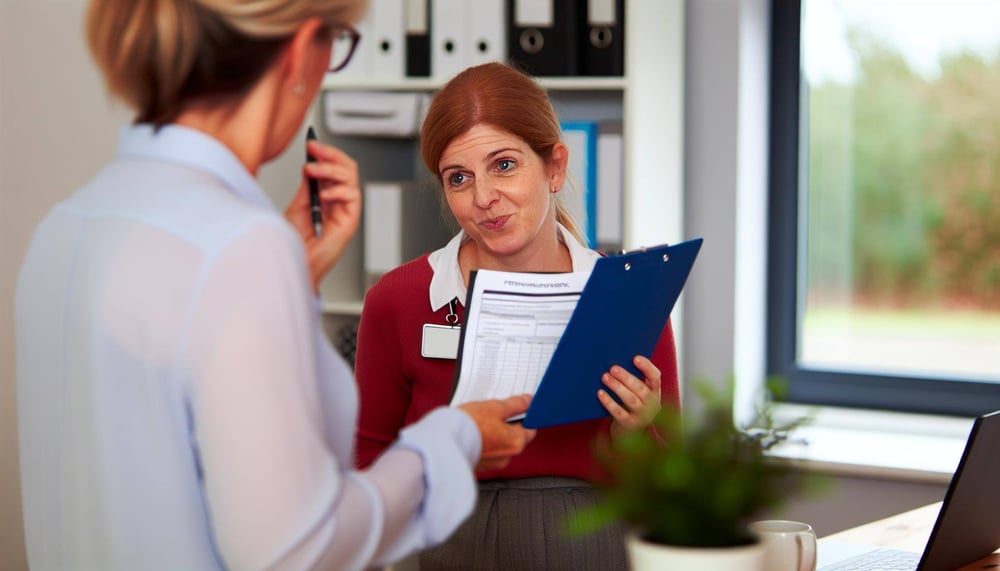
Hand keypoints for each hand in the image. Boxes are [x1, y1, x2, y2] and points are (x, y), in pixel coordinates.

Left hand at [284, 138, 360, 291]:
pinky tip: (323, 195)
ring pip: (351, 177)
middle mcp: (339, 201)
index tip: (311, 144)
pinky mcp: (351, 220)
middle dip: (330, 154)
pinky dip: (337, 190)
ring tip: (312, 170)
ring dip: (331, 169)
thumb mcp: (298, 206)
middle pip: (346, 167)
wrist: (297, 263)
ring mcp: (346, 210)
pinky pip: (353, 196)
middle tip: (314, 149)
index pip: (334, 167)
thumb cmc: (297, 242)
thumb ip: (307, 187)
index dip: (325, 154)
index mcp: (327, 196)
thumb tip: (310, 166)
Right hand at [458, 395, 536, 470]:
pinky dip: (483, 442)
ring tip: (480, 420)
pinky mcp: (478, 464)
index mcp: (516, 443)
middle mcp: (507, 456)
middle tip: (495, 411)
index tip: (519, 408)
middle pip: (514, 437)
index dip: (525, 416)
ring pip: (499, 444)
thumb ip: (514, 404)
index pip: (530, 429)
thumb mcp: (495, 407)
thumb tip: (526, 402)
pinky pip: (486, 450)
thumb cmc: (469, 425)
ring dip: (494, 433)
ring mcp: (492, 463)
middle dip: (507, 424)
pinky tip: (473, 431)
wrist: (443, 441)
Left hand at [598, 355, 661, 437]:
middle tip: (613, 368)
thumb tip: (617, 361)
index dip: (647, 367)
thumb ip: (634, 380)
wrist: (630, 432)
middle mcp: (652, 405)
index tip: (635, 358)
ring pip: (631, 399)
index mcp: (655, 392)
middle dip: (626, 377)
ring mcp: (642, 416)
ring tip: (605, 377)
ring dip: (617, 387)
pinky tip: (600, 393)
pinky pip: (619, 412)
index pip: (656, 377)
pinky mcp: (630, 425)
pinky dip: (609, 402)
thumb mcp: (637, 393)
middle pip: (641, 389)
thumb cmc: (631, 406)